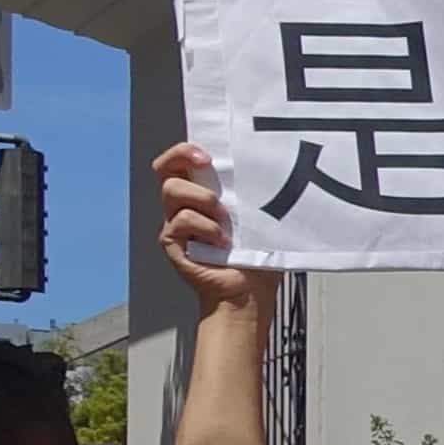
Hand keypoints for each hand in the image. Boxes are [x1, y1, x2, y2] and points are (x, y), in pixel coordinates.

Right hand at [151, 142, 274, 318]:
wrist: (248, 294)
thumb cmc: (256, 257)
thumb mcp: (260, 219)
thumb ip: (257, 194)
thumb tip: (278, 167)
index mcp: (203, 194)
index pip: (180, 161)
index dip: (185, 150)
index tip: (207, 153)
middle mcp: (184, 206)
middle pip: (165, 169)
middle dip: (183, 157)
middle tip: (208, 164)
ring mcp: (175, 223)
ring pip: (172, 190)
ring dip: (202, 198)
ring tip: (225, 218)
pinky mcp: (172, 242)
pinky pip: (181, 221)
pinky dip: (206, 228)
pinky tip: (224, 242)